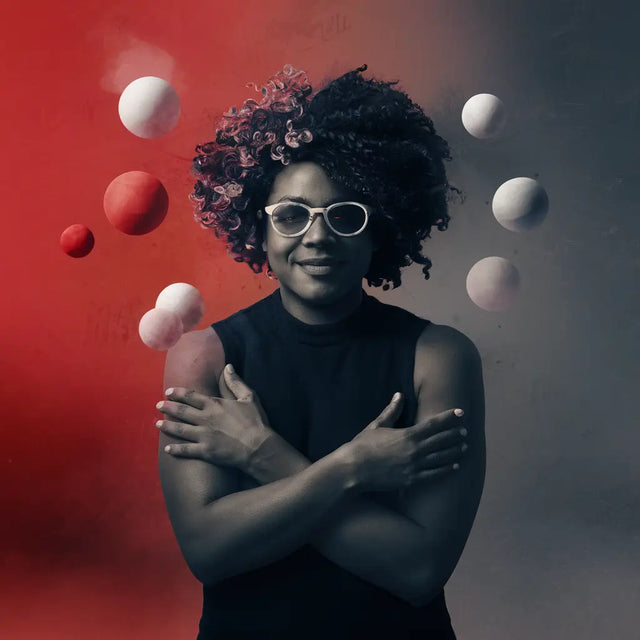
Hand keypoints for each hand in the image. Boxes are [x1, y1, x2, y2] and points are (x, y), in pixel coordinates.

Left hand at [156, 364, 271, 472]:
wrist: (258, 446)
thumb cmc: (256, 421)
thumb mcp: (249, 397)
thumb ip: (235, 382)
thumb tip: (228, 367)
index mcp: (214, 405)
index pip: (191, 396)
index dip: (178, 393)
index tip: (168, 392)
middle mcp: (205, 418)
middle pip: (182, 411)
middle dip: (168, 408)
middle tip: (158, 406)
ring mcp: (204, 435)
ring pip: (180, 429)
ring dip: (168, 426)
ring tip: (158, 424)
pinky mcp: (205, 451)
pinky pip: (186, 450)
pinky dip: (175, 449)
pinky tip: (167, 448)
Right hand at [348, 393, 467, 491]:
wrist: (353, 469)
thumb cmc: (362, 446)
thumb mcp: (377, 425)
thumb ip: (391, 411)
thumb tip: (399, 395)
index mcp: (407, 435)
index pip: (434, 424)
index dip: (448, 418)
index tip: (460, 412)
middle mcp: (414, 450)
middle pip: (441, 441)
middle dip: (454, 435)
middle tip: (465, 431)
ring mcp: (414, 466)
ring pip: (440, 458)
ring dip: (454, 451)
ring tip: (464, 447)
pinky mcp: (411, 480)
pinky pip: (433, 474)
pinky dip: (446, 470)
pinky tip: (455, 466)